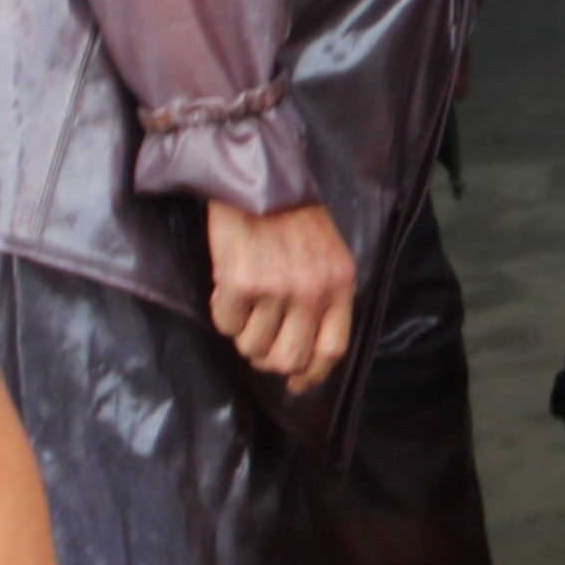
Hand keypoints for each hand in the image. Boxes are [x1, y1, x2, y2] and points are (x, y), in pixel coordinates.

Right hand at [205, 199, 356, 392]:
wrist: (258, 180)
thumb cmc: (293, 218)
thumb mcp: (329, 256)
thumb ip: (325, 299)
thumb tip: (306, 354)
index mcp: (339, 286)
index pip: (332, 350)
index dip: (312, 375)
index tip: (296, 384)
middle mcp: (311, 292)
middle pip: (290, 359)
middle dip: (270, 361)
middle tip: (259, 347)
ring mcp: (276, 289)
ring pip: (253, 346)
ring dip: (244, 335)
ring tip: (246, 307)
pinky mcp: (240, 283)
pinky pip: (227, 325)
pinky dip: (224, 315)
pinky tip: (228, 291)